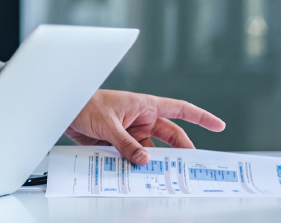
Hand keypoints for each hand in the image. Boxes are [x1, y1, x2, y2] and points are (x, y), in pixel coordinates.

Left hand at [65, 90, 225, 164]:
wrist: (62, 108)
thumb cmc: (84, 103)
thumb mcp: (108, 124)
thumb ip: (126, 144)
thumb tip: (144, 160)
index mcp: (144, 105)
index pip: (180, 110)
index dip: (200, 117)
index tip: (219, 125)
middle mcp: (141, 118)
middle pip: (170, 137)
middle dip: (180, 152)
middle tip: (190, 168)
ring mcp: (131, 131)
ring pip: (151, 151)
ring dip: (153, 162)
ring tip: (160, 177)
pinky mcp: (119, 142)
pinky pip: (133, 156)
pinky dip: (135, 166)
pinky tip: (136, 176)